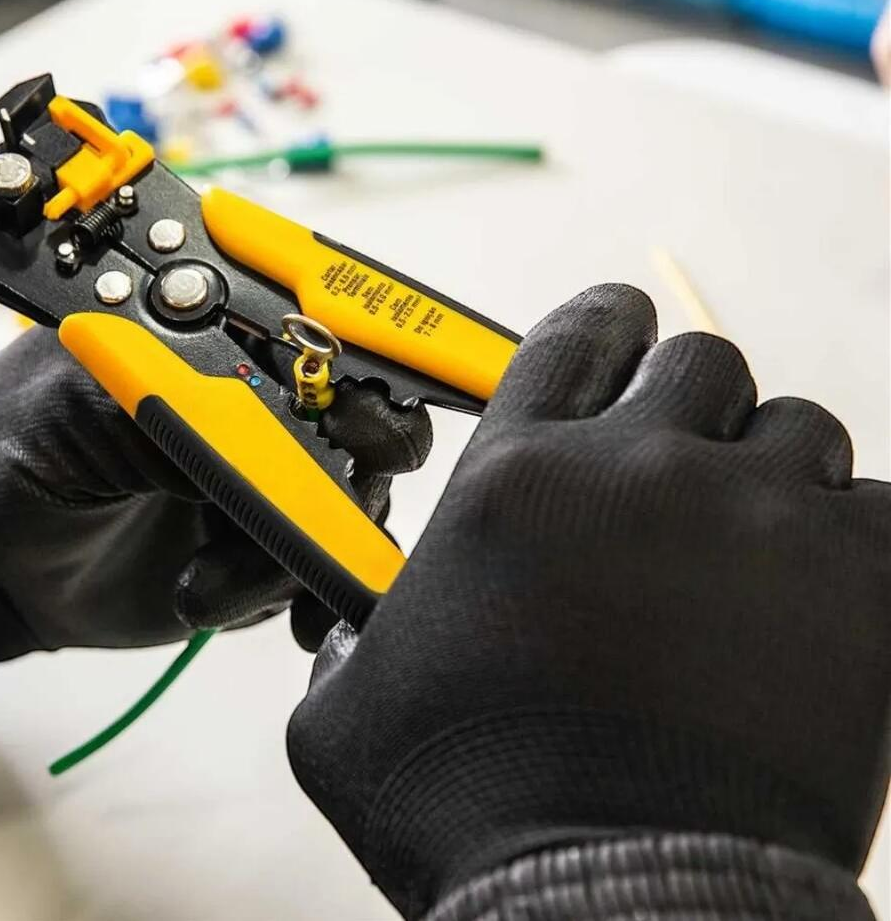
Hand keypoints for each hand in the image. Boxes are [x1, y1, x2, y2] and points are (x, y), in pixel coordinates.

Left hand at [0, 326, 429, 651]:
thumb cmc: (22, 444)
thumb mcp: (83, 397)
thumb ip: (178, 402)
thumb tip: (276, 430)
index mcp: (226, 350)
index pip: (329, 352)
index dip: (364, 389)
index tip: (363, 434)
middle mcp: (264, 412)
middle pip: (366, 434)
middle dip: (355, 480)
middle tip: (323, 517)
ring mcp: (269, 487)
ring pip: (349, 514)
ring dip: (295, 556)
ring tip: (207, 582)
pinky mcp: (264, 554)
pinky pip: (319, 575)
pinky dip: (314, 597)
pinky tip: (272, 614)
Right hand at [287, 284, 889, 917]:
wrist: (610, 904)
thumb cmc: (480, 812)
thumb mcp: (351, 716)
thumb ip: (348, 646)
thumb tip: (350, 641)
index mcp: (517, 482)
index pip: (575, 335)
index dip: (605, 322)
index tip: (622, 330)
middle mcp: (635, 471)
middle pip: (700, 363)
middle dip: (694, 407)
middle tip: (684, 475)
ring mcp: (754, 514)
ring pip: (798, 426)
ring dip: (774, 472)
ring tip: (754, 549)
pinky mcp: (857, 580)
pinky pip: (885, 506)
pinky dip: (860, 537)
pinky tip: (824, 592)